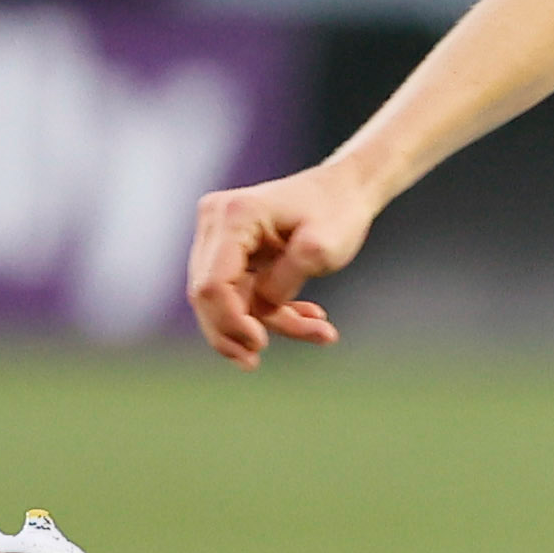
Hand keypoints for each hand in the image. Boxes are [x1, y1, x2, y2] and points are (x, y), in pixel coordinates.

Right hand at [189, 164, 374, 363]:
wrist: (346, 190)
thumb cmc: (338, 213)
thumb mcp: (322, 250)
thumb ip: (284, 282)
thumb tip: (257, 310)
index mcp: (234, 215)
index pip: (213, 284)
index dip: (230, 322)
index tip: (261, 345)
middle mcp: (216, 220)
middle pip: (207, 295)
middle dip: (234, 332)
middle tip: (257, 361)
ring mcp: (219, 234)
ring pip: (225, 298)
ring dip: (266, 323)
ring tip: (319, 331)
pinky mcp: (231, 249)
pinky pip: (240, 292)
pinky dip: (271, 311)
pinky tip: (311, 319)